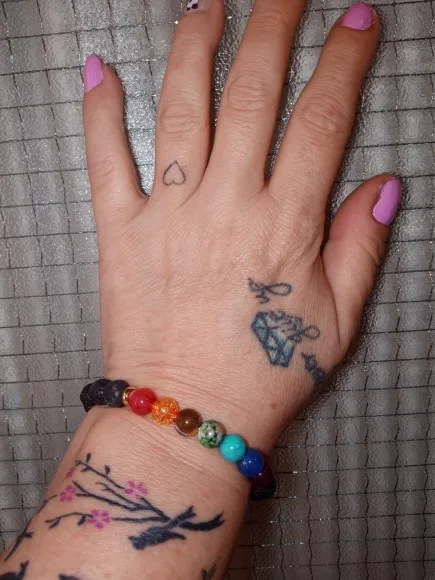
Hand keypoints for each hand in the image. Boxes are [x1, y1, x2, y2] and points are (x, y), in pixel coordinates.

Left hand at [82, 1, 399, 446]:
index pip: (322, 119)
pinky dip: (99, 114)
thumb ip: (360, 247)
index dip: (344, 62)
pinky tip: (99, 72)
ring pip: (182, 108)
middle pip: (253, 93)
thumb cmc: (263, 375)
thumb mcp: (337, 321)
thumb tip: (382, 186)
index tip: (355, 23)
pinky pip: (106, 161)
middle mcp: (226, 205)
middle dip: (274, 27)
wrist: (189, 415)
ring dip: (195, 47)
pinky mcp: (121, 233)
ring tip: (209, 5)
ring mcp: (169, 214)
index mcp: (285, 224)